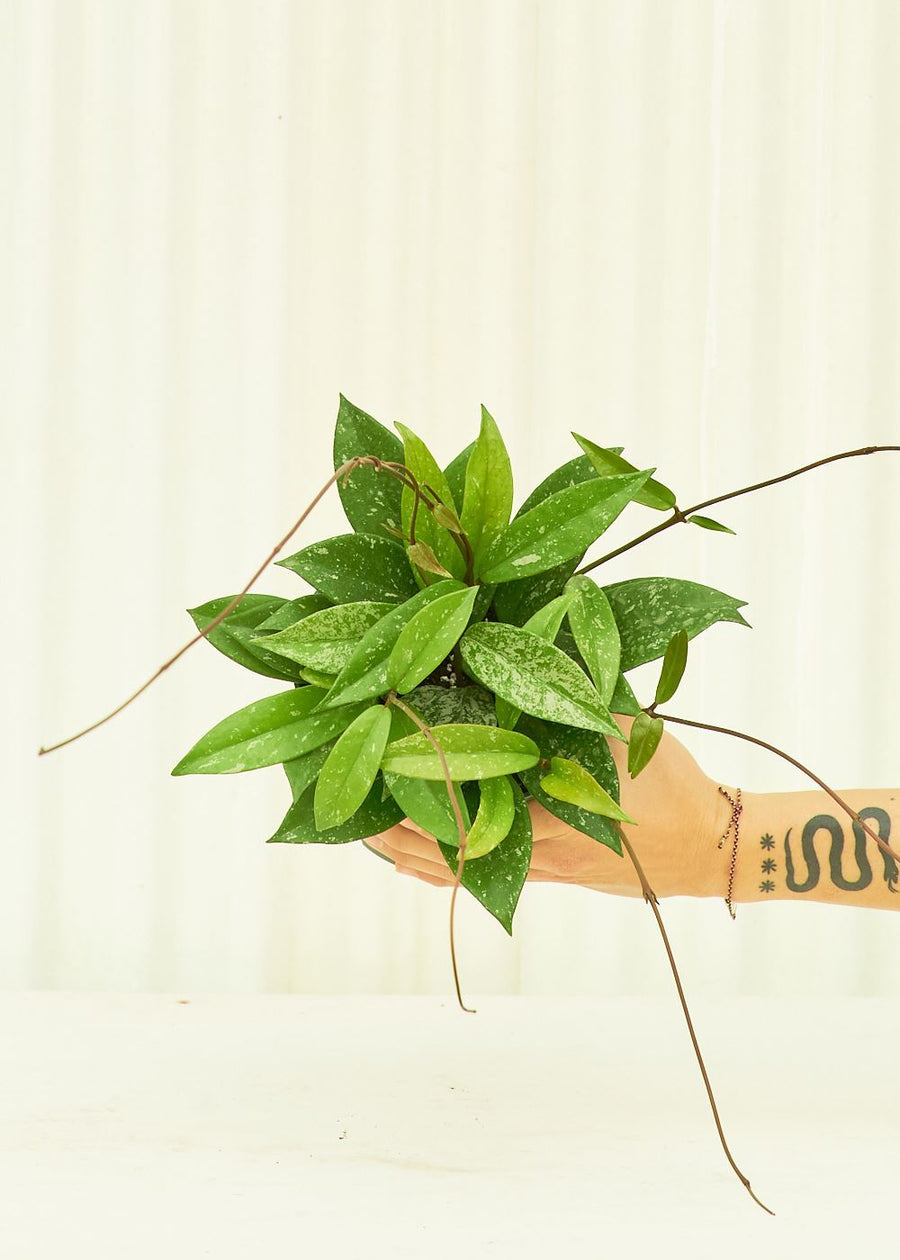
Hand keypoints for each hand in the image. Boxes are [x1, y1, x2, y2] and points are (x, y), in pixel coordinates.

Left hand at [367, 715, 724, 898]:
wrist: (712, 847)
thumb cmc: (672, 785)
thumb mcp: (623, 729)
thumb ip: (572, 694)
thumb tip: (526, 645)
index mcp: (547, 814)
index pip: (459, 807)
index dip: (410, 791)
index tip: (371, 764)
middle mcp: (535, 851)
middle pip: (443, 849)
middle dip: (392, 828)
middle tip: (349, 805)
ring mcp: (539, 870)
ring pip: (457, 870)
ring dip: (408, 850)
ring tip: (365, 828)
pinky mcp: (548, 874)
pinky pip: (481, 877)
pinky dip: (441, 866)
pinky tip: (414, 857)